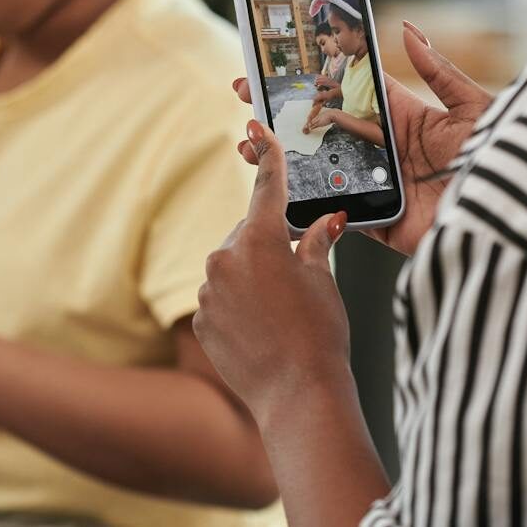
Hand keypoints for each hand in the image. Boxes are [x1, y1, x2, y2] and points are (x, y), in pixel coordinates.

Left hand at [194, 120, 351, 424]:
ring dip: (250, 279)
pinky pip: (218, 300)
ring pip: (231, 269)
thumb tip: (327, 220)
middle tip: (294, 278)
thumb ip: (316, 244)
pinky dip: (236, 306)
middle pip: (246, 235)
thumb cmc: (320, 334)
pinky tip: (260, 330)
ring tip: (280, 314)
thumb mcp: (324, 281)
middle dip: (266, 246)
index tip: (259, 131)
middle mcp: (225, 257)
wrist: (298, 395)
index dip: (268, 158)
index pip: (266, 188)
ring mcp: (208, 290)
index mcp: (260, 238)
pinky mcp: (200, 319)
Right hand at [233, 21, 490, 255]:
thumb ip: (439, 71)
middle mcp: (391, 153)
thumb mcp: (476, 108)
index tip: (280, 64)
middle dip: (285, 113)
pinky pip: (337, 216)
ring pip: (322, 170)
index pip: (351, 91)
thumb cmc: (508, 158)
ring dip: (283, 157)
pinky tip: (273, 192)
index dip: (315, 78)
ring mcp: (383, 189)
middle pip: (326, 128)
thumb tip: (408, 27)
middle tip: (246, 95)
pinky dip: (305, 207)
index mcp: (410, 119)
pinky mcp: (383, 225)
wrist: (520, 219)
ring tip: (248, 143)